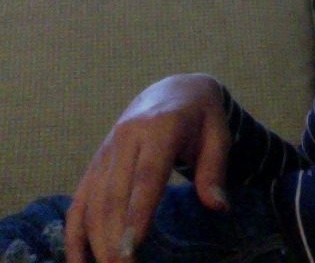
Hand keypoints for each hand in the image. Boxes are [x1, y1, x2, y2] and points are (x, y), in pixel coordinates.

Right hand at [64, 73, 230, 262]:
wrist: (173, 89)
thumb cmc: (201, 116)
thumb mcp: (218, 135)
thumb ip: (215, 170)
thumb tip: (218, 206)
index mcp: (161, 127)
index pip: (147, 175)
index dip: (137, 211)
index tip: (132, 245)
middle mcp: (127, 137)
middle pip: (115, 192)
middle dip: (114, 235)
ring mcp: (107, 150)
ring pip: (94, 198)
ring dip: (95, 238)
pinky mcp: (96, 161)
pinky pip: (80, 198)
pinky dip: (75, 229)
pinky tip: (78, 259)